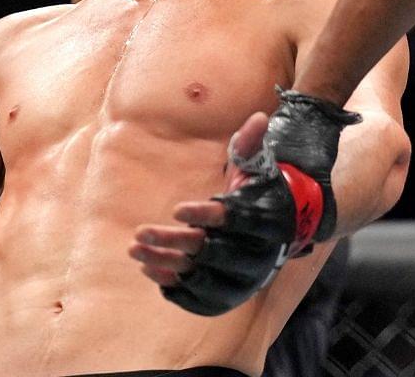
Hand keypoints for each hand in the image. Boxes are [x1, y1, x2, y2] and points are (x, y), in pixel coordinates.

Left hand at [131, 112, 287, 315]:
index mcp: (266, 221)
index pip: (236, 220)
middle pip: (213, 252)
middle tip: (139, 231)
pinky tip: (149, 268)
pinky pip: (200, 297)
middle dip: (174, 243)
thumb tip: (259, 117)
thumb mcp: (257, 166)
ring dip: (166, 264)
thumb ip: (251, 144)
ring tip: (135, 249)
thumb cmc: (259, 193)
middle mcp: (257, 256)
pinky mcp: (229, 295)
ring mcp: (243, 280)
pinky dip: (174, 286)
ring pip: (202, 277)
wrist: (278, 233)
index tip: (176, 209)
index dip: (206, 216)